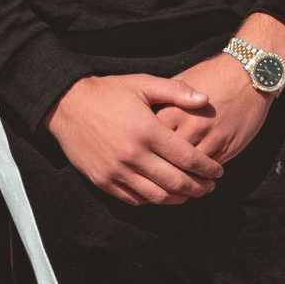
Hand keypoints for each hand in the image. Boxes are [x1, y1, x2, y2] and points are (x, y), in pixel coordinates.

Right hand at [45, 73, 221, 204]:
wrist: (66, 105)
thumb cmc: (107, 92)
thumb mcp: (142, 83)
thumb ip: (176, 91)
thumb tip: (205, 99)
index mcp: (146, 130)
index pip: (187, 158)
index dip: (207, 168)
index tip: (218, 171)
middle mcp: (132, 155)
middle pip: (175, 182)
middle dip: (198, 188)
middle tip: (209, 188)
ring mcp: (116, 171)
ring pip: (156, 196)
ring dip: (179, 199)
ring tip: (190, 194)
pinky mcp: (103, 180)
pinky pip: (134, 199)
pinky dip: (152, 200)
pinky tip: (162, 193)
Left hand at [153, 17, 284, 165]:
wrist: (247, 75)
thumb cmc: (211, 76)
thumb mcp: (181, 84)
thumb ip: (163, 103)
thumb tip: (145, 121)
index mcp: (173, 110)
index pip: (151, 140)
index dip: (145, 150)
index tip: (142, 156)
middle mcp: (191, 126)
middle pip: (168, 159)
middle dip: (160, 168)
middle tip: (154, 176)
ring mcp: (211, 138)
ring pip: (190, 169)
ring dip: (182, 177)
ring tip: (174, 182)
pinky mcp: (228, 147)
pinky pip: (209, 169)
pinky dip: (200, 175)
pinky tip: (194, 177)